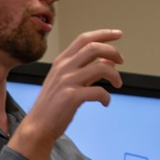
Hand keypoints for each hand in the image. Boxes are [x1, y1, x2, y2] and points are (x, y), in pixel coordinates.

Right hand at [9, 29, 123, 159]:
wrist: (38, 125)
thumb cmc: (53, 104)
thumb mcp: (66, 81)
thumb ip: (86, 69)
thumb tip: (108, 59)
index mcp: (61, 61)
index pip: (84, 39)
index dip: (103, 34)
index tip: (118, 34)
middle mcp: (63, 68)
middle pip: (94, 47)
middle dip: (113, 51)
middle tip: (121, 61)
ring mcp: (67, 81)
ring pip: (101, 67)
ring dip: (115, 75)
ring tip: (118, 84)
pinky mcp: (71, 97)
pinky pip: (99, 91)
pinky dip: (107, 97)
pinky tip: (105, 102)